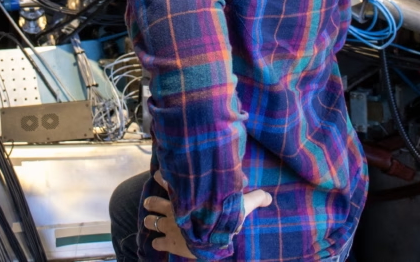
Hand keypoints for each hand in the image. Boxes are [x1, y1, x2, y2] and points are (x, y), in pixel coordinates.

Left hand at [142, 170, 272, 258]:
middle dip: (151, 203)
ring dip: (150, 221)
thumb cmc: (223, 220)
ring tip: (149, 220)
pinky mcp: (169, 243)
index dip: (162, 178)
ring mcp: (169, 227)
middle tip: (149, 202)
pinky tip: (158, 243)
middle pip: (153, 202)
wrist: (210, 242)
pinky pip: (157, 243)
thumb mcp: (241, 206)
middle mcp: (173, 210)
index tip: (160, 176)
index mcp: (185, 197)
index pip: (167, 181)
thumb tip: (270, 196)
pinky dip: (157, 242)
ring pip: (150, 221)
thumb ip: (254, 199)